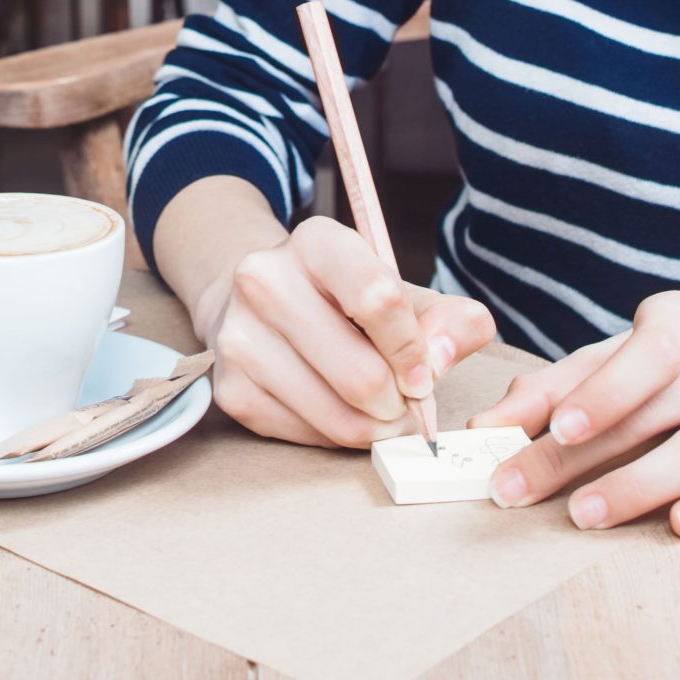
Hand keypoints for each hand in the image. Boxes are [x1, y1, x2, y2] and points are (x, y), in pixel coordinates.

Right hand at [193, 215, 494, 448]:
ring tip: (376, 411)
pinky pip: (307, 437)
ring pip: (337, 416)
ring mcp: (239, 337)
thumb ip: (448, 321)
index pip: (378, 298)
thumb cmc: (346, 301)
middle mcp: (264, 280)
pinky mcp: (231, 389)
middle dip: (397, 403)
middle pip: (361, 374)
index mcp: (316, 242)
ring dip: (372, 427)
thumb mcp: (403, 293)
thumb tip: (437, 364)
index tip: (424, 375)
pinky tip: (336, 410)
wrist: (263, 305)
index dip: (412, 350)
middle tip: (402, 402)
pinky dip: (337, 436)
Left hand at [469, 291, 679, 536]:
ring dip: (641, 487)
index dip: (605, 390)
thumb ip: (558, 386)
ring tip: (583, 515)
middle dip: (583, 456)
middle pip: (661, 412)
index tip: (558, 427)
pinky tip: (678, 526)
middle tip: (520, 489)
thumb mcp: (625, 356)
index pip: (650, 351)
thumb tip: (488, 427)